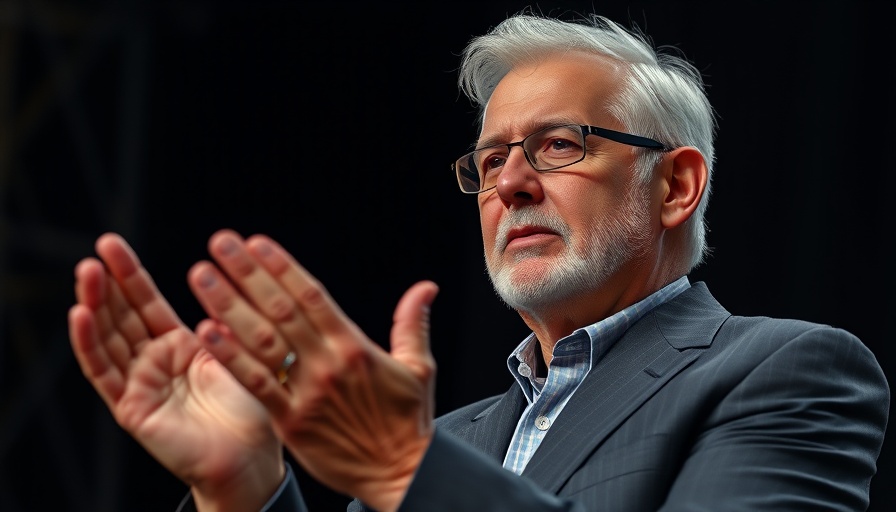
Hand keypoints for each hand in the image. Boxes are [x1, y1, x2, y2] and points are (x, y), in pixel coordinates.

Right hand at [68, 233, 284, 510]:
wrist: (250, 455)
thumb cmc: (251, 406)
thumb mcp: (233, 352)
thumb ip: (214, 323)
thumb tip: (209, 281)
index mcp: (178, 346)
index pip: (146, 303)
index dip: (129, 275)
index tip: (112, 244)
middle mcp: (153, 362)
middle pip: (122, 316)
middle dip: (108, 283)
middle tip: (99, 249)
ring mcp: (138, 384)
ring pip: (108, 339)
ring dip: (95, 305)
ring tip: (86, 272)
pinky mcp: (131, 408)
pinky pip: (105, 373)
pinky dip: (90, 345)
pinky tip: (80, 316)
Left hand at [187, 229, 438, 511]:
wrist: (401, 475)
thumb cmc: (409, 423)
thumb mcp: (419, 368)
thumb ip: (412, 324)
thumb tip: (425, 288)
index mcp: (355, 347)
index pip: (312, 296)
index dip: (282, 266)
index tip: (257, 242)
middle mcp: (328, 364)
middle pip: (281, 309)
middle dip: (247, 273)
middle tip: (221, 243)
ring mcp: (306, 393)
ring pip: (261, 341)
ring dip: (228, 305)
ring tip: (203, 277)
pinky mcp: (291, 423)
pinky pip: (256, 385)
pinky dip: (230, 357)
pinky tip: (206, 332)